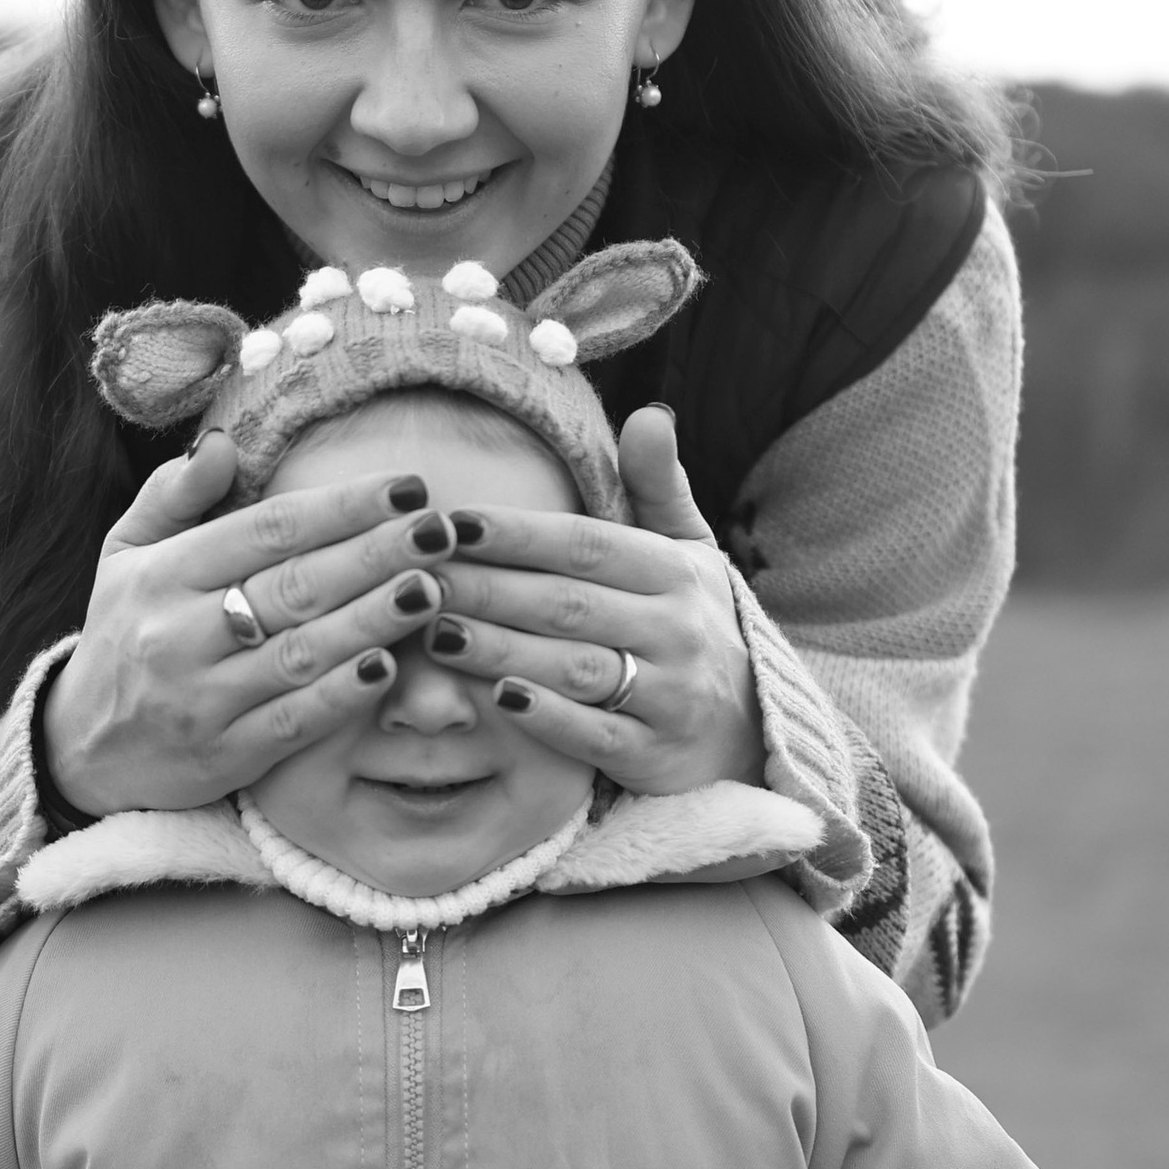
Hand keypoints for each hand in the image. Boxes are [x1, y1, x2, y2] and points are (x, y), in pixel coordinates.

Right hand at [40, 430, 463, 816]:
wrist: (80, 749)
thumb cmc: (123, 634)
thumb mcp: (126, 554)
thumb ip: (173, 496)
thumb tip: (221, 443)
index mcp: (161, 574)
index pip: (268, 529)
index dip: (343, 505)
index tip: (408, 486)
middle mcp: (178, 634)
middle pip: (295, 585)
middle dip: (377, 554)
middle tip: (442, 529)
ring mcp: (201, 700)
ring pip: (301, 653)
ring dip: (374, 619)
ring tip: (434, 588)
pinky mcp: (223, 756)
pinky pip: (293, 721)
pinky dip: (342, 694)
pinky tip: (391, 665)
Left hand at [418, 406, 762, 792]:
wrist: (749, 733)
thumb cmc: (693, 626)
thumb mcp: (690, 553)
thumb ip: (659, 486)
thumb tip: (651, 413)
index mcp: (677, 571)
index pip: (587, 545)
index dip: (517, 532)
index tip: (452, 520)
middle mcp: (678, 630)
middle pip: (569, 603)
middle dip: (489, 588)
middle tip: (418, 576)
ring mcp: (670, 696)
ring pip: (576, 667)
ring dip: (502, 649)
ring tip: (436, 631)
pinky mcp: (656, 756)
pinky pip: (595, 734)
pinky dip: (548, 717)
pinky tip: (496, 698)